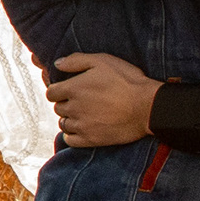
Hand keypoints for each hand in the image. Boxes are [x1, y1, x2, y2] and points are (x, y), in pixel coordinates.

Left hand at [47, 51, 164, 148]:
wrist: (148, 107)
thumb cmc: (127, 81)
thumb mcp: (102, 61)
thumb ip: (76, 60)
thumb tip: (57, 64)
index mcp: (73, 88)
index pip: (51, 93)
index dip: (58, 90)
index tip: (67, 89)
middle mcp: (73, 108)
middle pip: (58, 108)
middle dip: (66, 103)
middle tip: (80, 100)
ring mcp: (81, 125)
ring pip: (63, 123)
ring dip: (69, 118)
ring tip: (83, 113)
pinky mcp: (91, 140)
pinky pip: (70, 140)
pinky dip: (72, 135)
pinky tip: (82, 128)